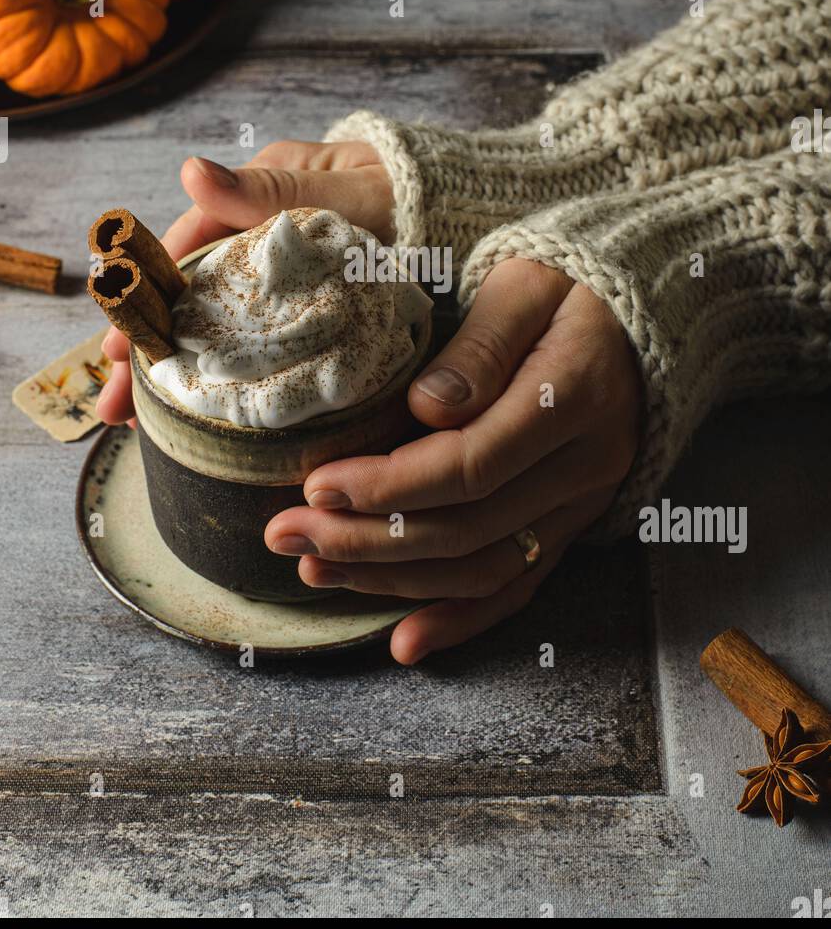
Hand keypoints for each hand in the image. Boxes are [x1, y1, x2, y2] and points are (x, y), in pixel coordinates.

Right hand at [96, 140, 391, 422]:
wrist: (479, 207)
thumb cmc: (419, 192)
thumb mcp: (352, 192)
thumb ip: (276, 193)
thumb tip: (191, 173)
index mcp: (264, 191)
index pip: (188, 249)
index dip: (149, 300)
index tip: (120, 347)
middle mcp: (266, 230)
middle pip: (193, 294)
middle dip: (152, 350)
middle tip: (114, 406)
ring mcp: (289, 270)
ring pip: (220, 322)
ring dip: (182, 371)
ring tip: (141, 424)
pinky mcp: (314, 303)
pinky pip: (259, 339)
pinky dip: (229, 373)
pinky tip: (204, 412)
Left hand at [264, 257, 642, 664]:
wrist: (641, 319)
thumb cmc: (569, 288)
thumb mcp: (524, 285)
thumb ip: (481, 343)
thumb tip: (426, 408)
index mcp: (573, 397)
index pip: (471, 464)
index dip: (390, 485)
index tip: (318, 486)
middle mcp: (584, 465)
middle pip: (468, 528)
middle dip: (368, 541)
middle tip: (286, 535)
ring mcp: (580, 504)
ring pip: (484, 567)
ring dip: (394, 580)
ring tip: (314, 572)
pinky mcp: (570, 525)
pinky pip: (519, 586)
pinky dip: (461, 621)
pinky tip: (404, 643)